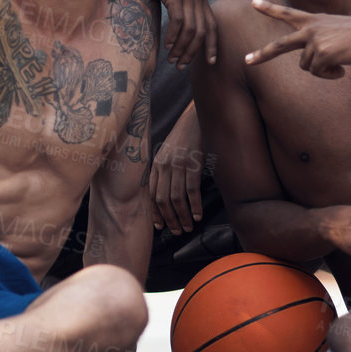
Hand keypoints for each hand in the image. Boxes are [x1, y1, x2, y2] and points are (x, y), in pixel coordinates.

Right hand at [138, 0, 216, 66]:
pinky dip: (173, 37)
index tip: (210, 61)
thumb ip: (181, 3)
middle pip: (202, 32)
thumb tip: (177, 21)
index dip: (213, 45)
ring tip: (172, 60)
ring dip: (181, 48)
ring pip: (191, 30)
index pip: (212, 26)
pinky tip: (166, 46)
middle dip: (193, 53)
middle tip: (181, 66)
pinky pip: (178, 21)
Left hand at [149, 113, 207, 234]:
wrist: (195, 120)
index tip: (160, 226)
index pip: (151, 194)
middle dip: (170, 219)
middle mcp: (164, 166)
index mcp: (156, 165)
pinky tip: (198, 215)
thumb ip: (164, 170)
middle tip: (177, 231)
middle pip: (163, 200)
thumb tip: (166, 193)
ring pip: (177, 198)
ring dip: (183, 216)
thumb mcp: (167, 153)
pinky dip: (195, 206)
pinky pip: (192, 190)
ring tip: (188, 227)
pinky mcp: (193, 164)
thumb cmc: (183, 138)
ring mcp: (178, 165)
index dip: (155, 212)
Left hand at [243, 0, 350, 78]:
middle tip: (246, 60)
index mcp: (313, 20)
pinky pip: (319, 73)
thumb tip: (310, 64)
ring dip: (322, 69)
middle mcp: (310, 29)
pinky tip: (342, 67)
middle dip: (262, 54)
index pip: (287, 12)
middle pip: (280, 45)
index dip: (269, 8)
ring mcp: (315, 42)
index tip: (253, 3)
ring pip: (307, 66)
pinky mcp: (323, 54)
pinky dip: (330, 74)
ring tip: (339, 62)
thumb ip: (318, 41)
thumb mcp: (334, 29)